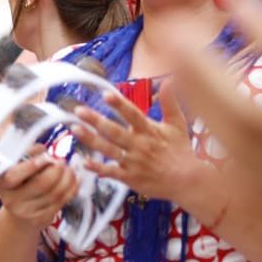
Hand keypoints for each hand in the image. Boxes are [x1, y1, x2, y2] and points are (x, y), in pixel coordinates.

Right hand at [0, 150, 78, 231]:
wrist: (18, 213)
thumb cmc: (20, 182)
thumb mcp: (18, 167)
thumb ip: (28, 155)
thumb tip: (43, 151)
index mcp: (3, 183)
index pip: (15, 176)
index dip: (32, 165)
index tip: (46, 157)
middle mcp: (12, 200)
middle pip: (42, 184)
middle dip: (58, 170)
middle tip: (62, 162)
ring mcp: (26, 212)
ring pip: (56, 193)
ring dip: (68, 178)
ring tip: (70, 170)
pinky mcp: (40, 220)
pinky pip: (61, 202)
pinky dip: (71, 189)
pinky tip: (73, 181)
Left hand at [72, 84, 215, 216]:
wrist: (187, 181)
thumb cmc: (181, 151)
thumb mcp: (178, 124)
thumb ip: (170, 102)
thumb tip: (169, 80)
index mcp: (149, 131)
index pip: (132, 114)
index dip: (119, 105)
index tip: (105, 94)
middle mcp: (139, 145)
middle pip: (114, 131)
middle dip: (95, 120)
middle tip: (78, 110)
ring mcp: (133, 162)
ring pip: (108, 149)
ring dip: (90, 139)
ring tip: (74, 129)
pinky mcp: (130, 178)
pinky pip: (110, 172)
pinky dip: (96, 168)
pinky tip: (83, 161)